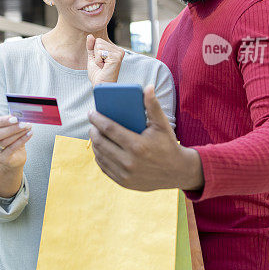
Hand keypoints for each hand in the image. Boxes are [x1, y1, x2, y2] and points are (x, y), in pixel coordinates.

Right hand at [0, 115, 32, 169]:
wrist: (13, 156)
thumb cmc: (9, 138)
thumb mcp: (8, 127)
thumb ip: (11, 121)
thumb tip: (20, 114)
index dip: (2, 121)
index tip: (15, 118)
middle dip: (11, 128)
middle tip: (23, 123)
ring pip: (4, 142)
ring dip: (18, 133)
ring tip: (28, 127)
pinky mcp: (0, 159)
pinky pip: (12, 149)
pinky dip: (22, 140)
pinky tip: (29, 134)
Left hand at [86, 35, 124, 85]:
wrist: (101, 85)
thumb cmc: (98, 74)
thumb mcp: (93, 58)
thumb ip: (91, 46)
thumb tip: (90, 35)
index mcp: (114, 49)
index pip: (98, 41)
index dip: (95, 53)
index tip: (100, 62)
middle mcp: (119, 50)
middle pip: (98, 42)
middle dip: (96, 55)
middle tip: (101, 65)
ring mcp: (119, 53)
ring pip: (99, 46)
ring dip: (97, 58)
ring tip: (103, 66)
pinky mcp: (116, 57)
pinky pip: (100, 52)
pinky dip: (98, 61)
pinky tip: (104, 67)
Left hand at [88, 84, 203, 191]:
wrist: (177, 172)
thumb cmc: (167, 144)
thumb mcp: (162, 125)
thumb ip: (153, 105)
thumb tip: (147, 87)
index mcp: (137, 145)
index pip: (109, 129)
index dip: (97, 119)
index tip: (91, 112)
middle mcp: (129, 161)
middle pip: (101, 143)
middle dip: (93, 130)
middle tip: (92, 123)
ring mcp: (125, 174)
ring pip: (100, 155)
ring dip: (94, 143)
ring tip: (94, 133)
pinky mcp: (123, 182)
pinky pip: (104, 167)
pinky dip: (99, 156)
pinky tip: (100, 148)